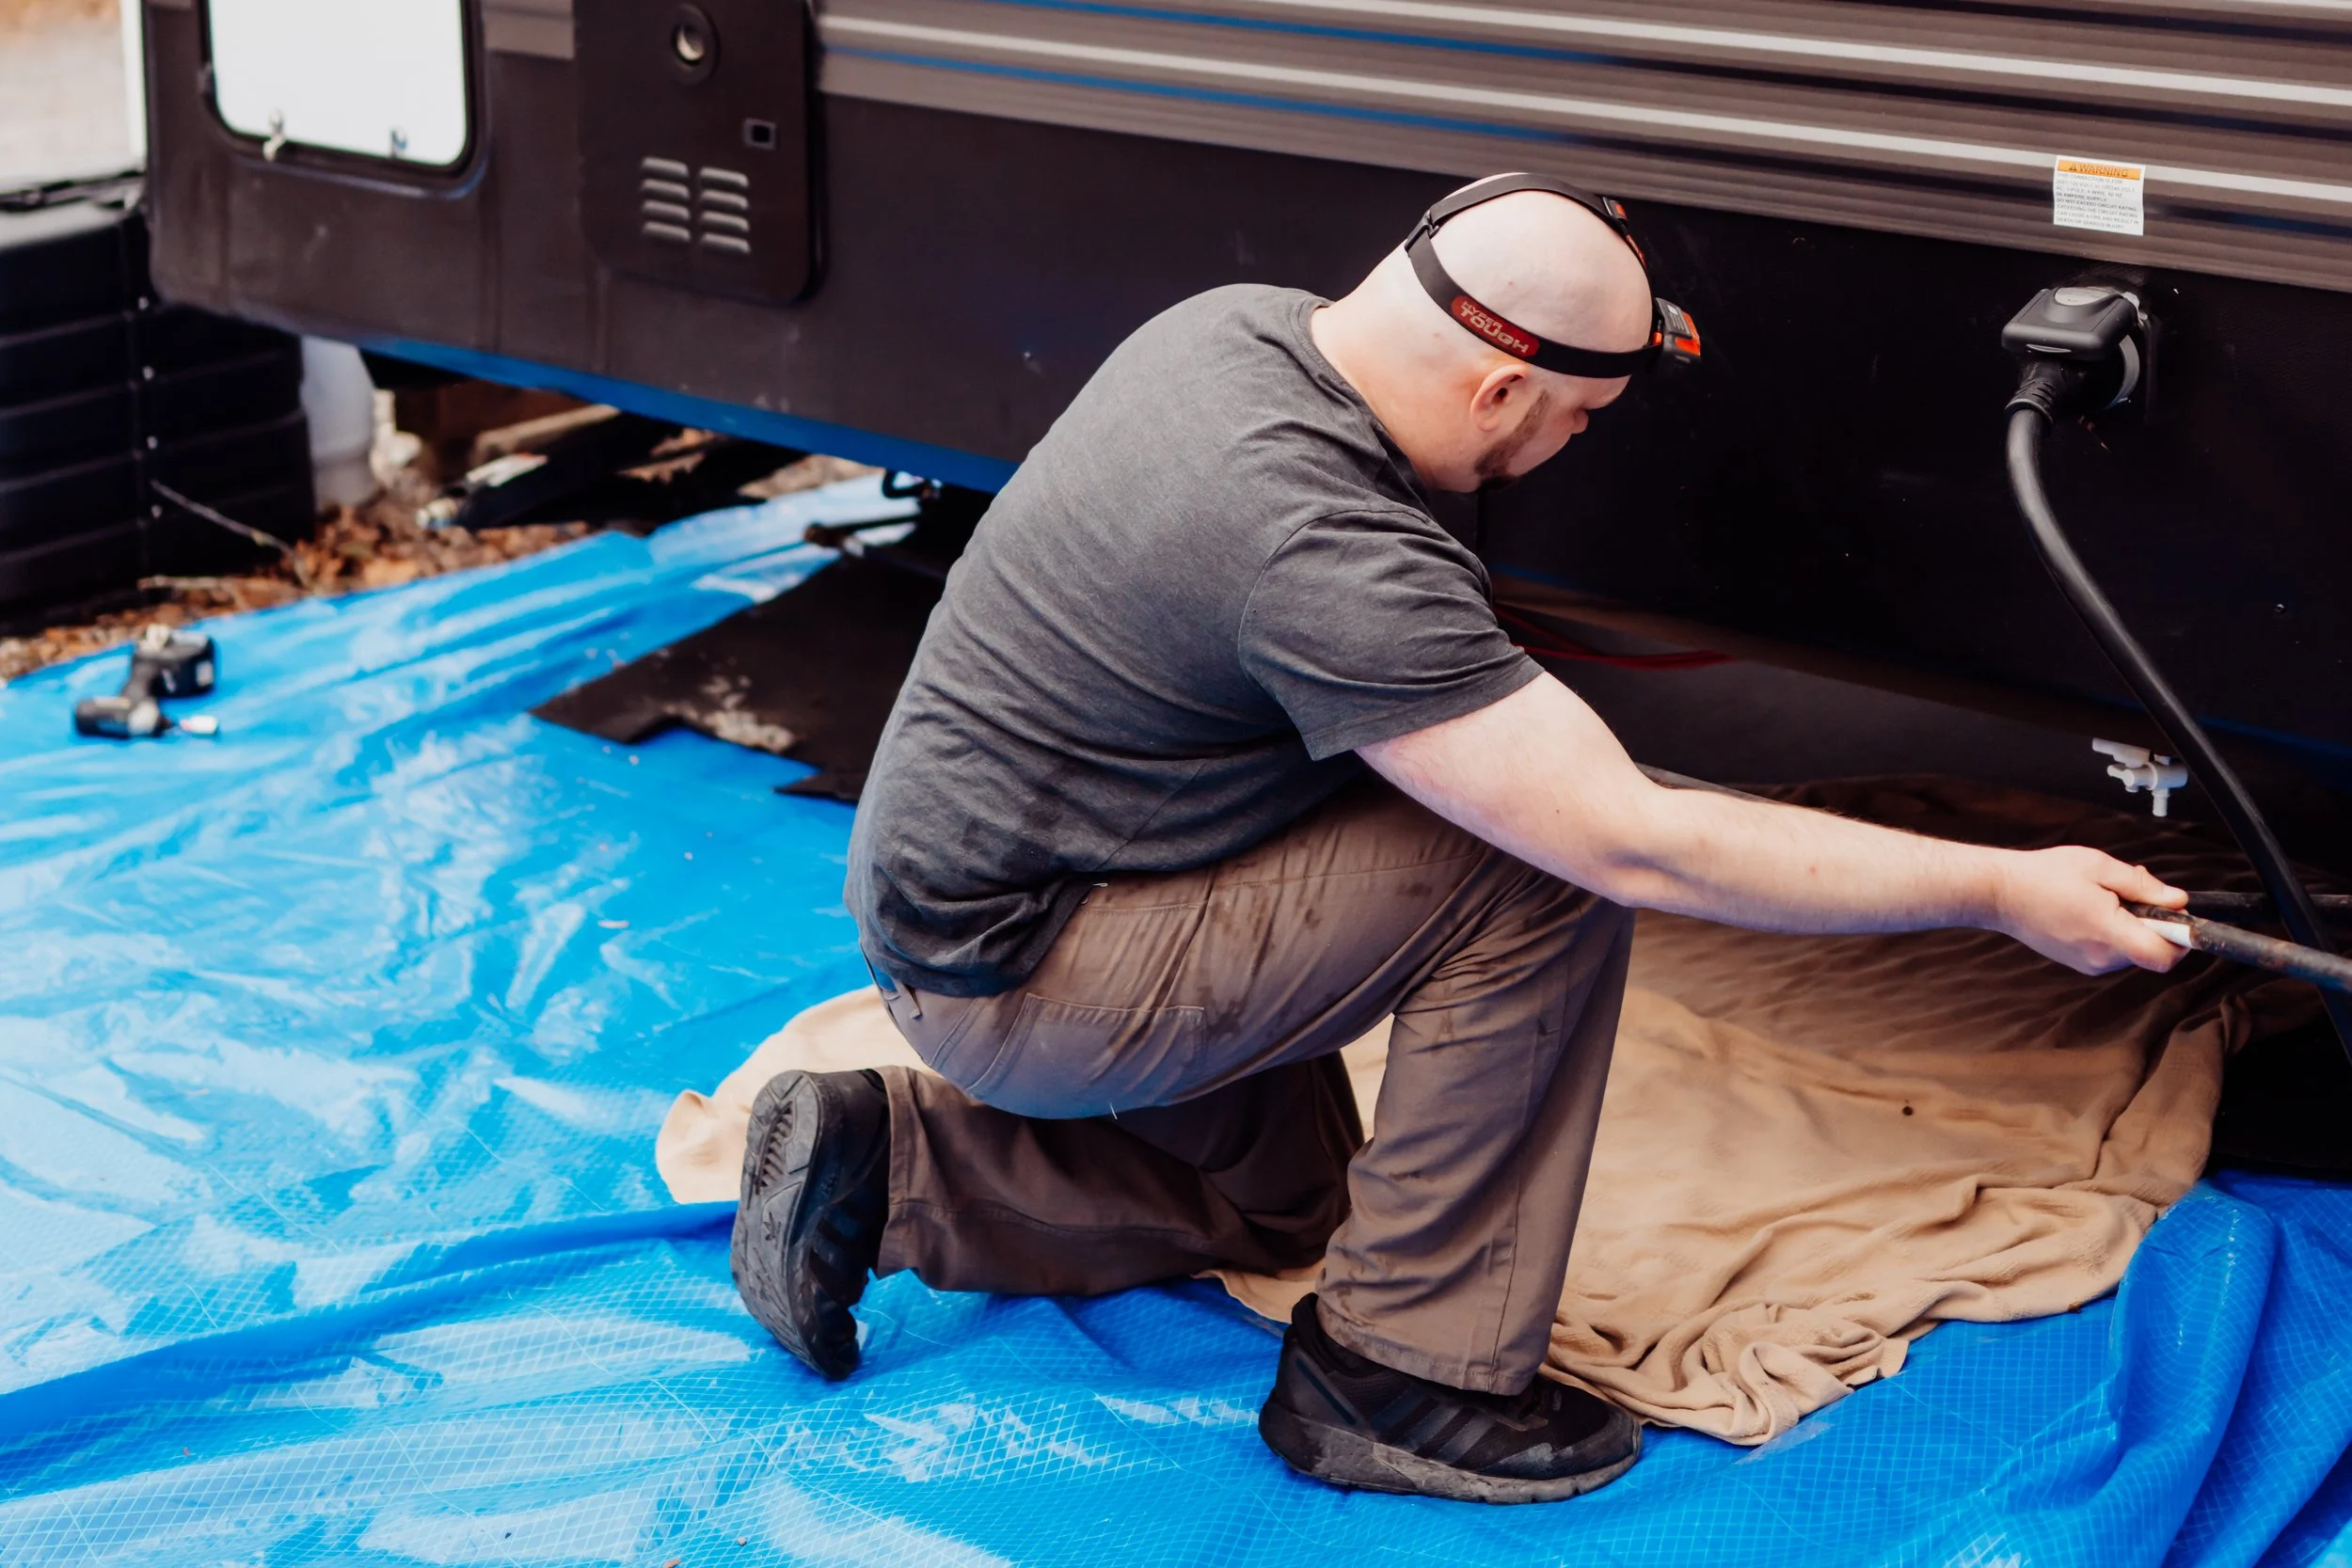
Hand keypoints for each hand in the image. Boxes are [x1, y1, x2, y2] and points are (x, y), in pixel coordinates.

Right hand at [1991, 846, 2188, 973]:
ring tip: (2105, 898)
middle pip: (2152, 951)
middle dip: (2155, 924)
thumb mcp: (2099, 866)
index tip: (2177, 917)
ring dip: (2134, 927)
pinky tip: (2093, 910)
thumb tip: (2178, 901)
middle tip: (2133, 893)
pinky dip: (2115, 934)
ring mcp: (2089, 963)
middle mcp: (2101, 957)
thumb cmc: (2044, 875)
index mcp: (2108, 931)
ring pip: (2133, 951)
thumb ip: (2143, 886)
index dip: (2182, 939)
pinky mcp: (2080, 963)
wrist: (2000, 893)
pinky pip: (2114, 952)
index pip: (2164, 956)